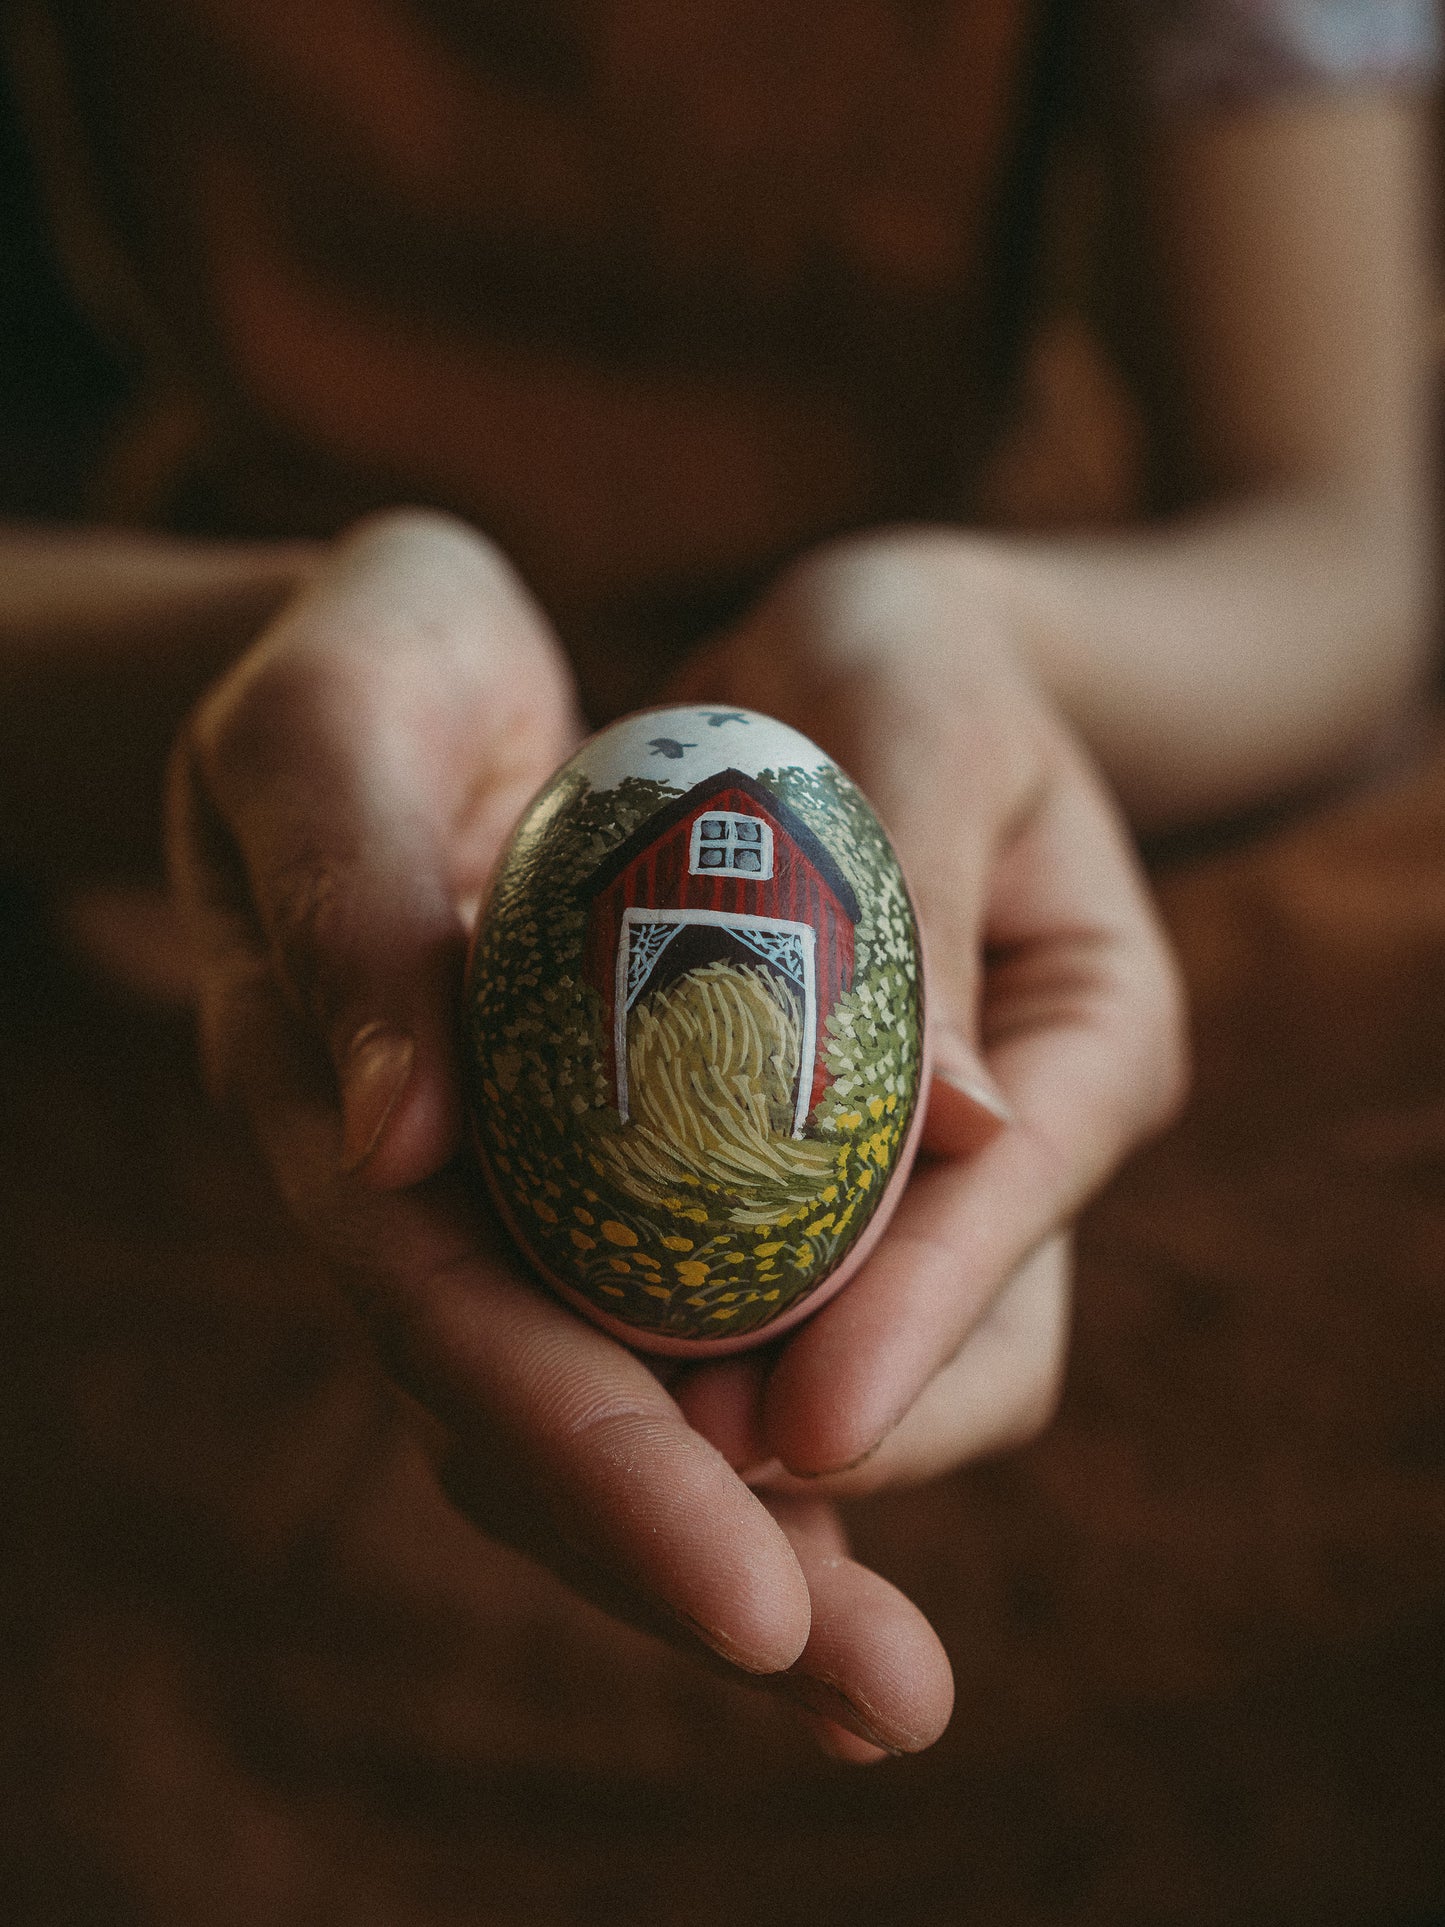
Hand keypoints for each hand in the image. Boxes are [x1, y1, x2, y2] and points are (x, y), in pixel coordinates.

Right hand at [167, 511, 952, 1761]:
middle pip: (540, 1422)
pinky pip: (670, 1322)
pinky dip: (762, 1426)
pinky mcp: (586, 1164)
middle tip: (889, 1702)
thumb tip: (411, 1149)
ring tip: (899, 1675)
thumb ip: (346, 901)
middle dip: (703, 1566)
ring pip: (612, 1405)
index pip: (458, 1323)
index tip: (755, 1589)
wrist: (392, 654)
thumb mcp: (326, 724)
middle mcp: (413, 1186)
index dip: (595, 1465)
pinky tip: (865, 1509)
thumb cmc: (357, 663)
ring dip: (761, 1537)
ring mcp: (501, 1189)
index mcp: (326, 1101)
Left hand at [664, 528, 1188, 1501]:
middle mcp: (1021, 1133)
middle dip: (831, 1430)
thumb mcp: (919, 710)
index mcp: (1089, 1034)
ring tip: (593, 1456)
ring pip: (866, 1362)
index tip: (803, 1433)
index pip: (1014, 1212)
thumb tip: (964, 1126)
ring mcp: (923, 1174)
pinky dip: (678, 1356)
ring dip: (746, 1431)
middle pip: (968, 1349)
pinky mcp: (820, 1181)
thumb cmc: (904, 656)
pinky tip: (557, 1375)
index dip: (915, 1330)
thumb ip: (930, 893)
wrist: (860, 672)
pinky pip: (763, 1306)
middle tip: (670, 1478)